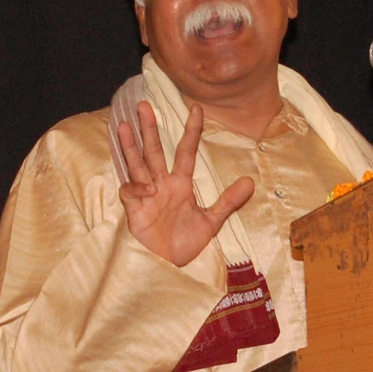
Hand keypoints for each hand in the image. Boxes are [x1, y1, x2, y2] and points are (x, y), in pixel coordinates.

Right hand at [117, 101, 253, 266]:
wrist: (168, 266)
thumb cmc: (185, 244)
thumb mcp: (211, 222)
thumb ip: (228, 201)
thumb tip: (250, 181)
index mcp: (180, 184)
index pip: (185, 151)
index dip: (191, 131)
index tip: (197, 108)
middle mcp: (161, 184)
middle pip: (154, 151)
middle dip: (149, 128)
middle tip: (144, 104)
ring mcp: (146, 195)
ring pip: (137, 164)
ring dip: (130, 146)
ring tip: (122, 125)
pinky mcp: (134, 209)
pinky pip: (130, 191)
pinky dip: (136, 188)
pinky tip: (144, 190)